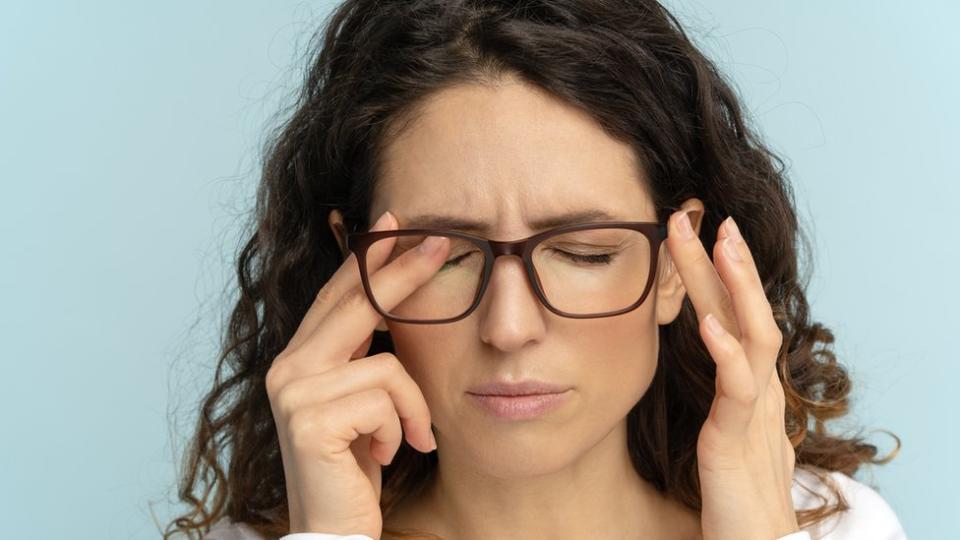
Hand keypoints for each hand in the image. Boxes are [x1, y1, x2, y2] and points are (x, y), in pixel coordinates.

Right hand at [264, 210, 445, 538]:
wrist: (337, 528)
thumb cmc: (357, 464)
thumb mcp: (366, 401)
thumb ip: (366, 356)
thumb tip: (393, 302)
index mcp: (300, 360)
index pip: (337, 297)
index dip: (365, 258)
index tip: (394, 221)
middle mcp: (288, 369)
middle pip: (355, 305)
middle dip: (400, 271)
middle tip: (440, 241)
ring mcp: (294, 393)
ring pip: (385, 365)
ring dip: (412, 406)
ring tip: (409, 439)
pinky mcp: (309, 421)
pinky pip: (384, 399)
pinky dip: (401, 428)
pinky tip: (385, 455)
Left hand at [665, 209, 800, 539]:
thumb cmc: (735, 493)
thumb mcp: (724, 431)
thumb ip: (720, 395)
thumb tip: (708, 361)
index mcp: (748, 386)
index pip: (733, 316)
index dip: (715, 276)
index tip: (693, 234)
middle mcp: (758, 390)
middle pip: (743, 311)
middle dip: (723, 262)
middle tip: (702, 214)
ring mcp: (754, 411)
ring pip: (753, 335)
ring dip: (735, 286)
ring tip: (718, 244)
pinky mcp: (740, 439)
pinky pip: (738, 388)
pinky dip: (726, 351)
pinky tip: (708, 323)